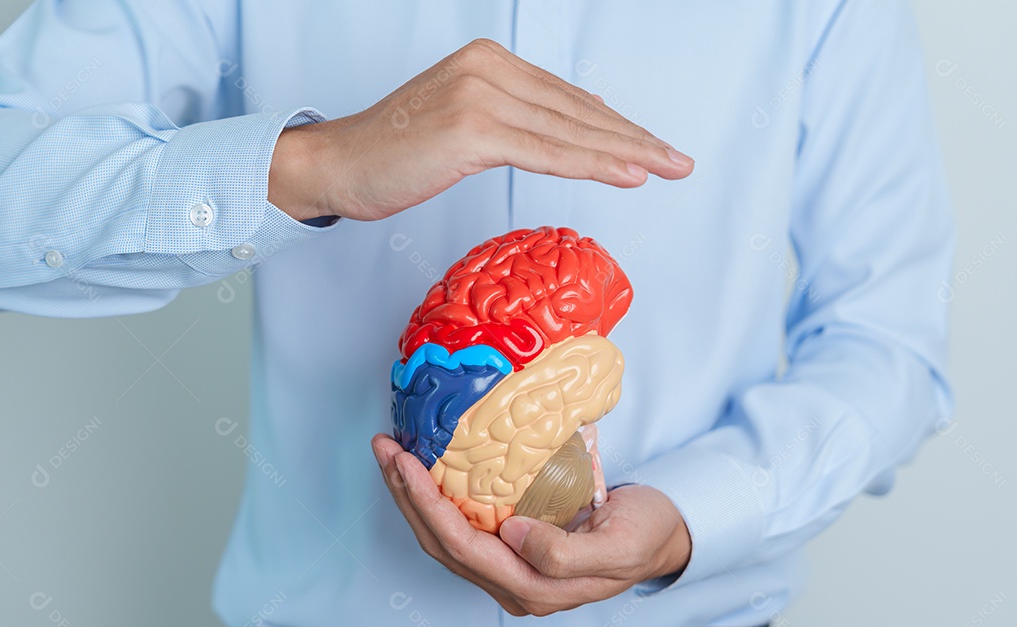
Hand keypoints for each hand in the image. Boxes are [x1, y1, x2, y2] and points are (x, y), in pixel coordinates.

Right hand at [269, 38, 693, 220]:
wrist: (338, 165)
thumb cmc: (393, 153)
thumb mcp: (459, 125)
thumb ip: (510, 124)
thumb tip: (560, 142)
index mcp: (490, 62)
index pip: (569, 99)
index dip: (615, 127)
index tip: (650, 147)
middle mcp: (489, 68)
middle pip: (578, 111)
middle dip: (634, 139)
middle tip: (678, 160)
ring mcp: (480, 95)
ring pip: (570, 131)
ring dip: (625, 153)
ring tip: (665, 169)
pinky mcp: (471, 129)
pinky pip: (545, 152)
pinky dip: (591, 165)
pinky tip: (627, 174)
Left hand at [371, 434, 691, 616]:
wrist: (665, 536)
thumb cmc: (645, 537)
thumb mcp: (618, 547)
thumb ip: (564, 555)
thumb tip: (513, 536)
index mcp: (534, 588)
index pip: (463, 547)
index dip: (427, 506)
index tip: (405, 464)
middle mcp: (513, 583)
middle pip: (442, 543)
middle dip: (407, 495)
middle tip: (385, 448)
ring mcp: (510, 567)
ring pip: (445, 535)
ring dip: (414, 495)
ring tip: (394, 454)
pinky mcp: (512, 545)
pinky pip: (463, 523)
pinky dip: (438, 495)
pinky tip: (426, 467)